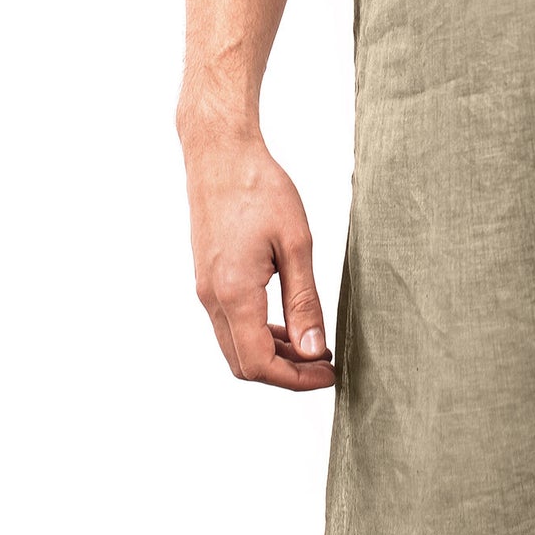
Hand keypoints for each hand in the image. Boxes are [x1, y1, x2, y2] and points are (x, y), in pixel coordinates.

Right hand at [185, 131, 335, 390]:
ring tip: (313, 346)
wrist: (221, 155)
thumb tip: (313, 351)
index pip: (259, 364)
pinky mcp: (208, 278)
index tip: (329, 374)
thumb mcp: (297, 244)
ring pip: (235, 346)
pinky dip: (259, 334)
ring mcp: (206, 290)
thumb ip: (304, 302)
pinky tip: (288, 322)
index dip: (296, 379)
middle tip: (324, 366)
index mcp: (234, 294)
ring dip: (273, 354)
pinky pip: (231, 324)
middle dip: (285, 374)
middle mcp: (212, 299)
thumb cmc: (260, 189)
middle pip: (243, 363)